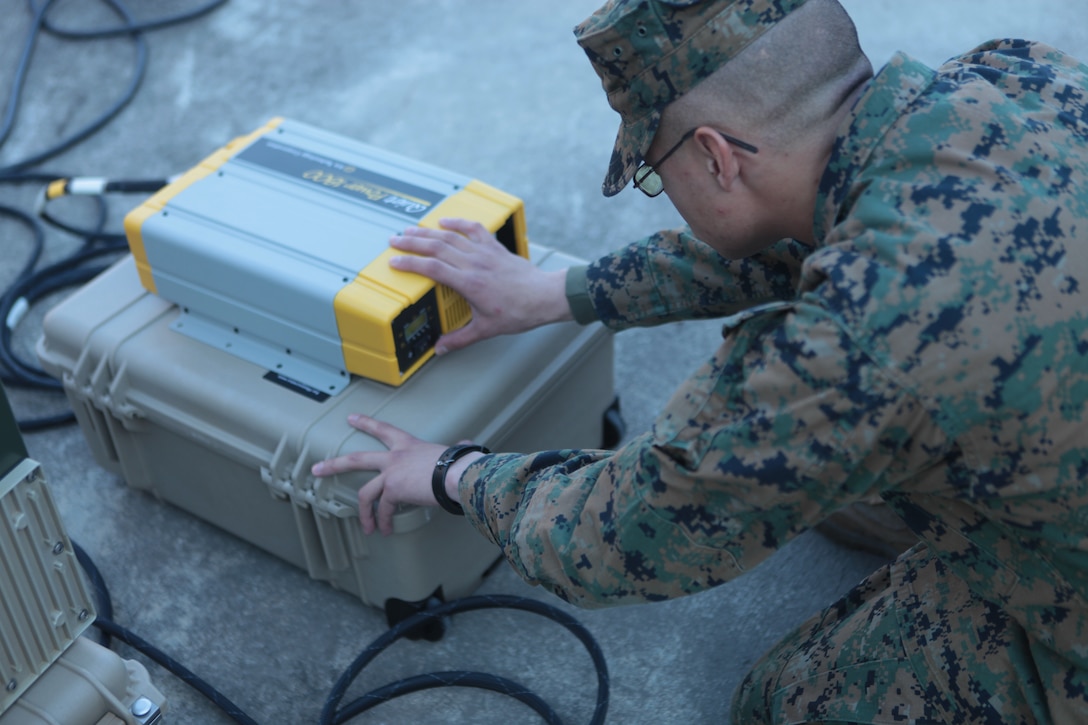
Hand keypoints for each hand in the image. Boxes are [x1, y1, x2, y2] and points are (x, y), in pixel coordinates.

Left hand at [310, 414, 448, 535]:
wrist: (457, 474)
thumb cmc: (460, 464)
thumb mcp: (453, 451)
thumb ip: (456, 448)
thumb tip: (467, 447)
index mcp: (409, 445)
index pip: (384, 430)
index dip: (366, 423)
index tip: (352, 418)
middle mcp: (395, 457)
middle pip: (357, 459)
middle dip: (334, 465)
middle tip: (317, 469)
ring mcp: (391, 473)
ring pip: (364, 493)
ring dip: (363, 512)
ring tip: (366, 526)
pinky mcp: (393, 490)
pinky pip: (383, 510)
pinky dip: (383, 521)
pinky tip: (385, 530)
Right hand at [388, 218, 571, 353]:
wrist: (544, 297)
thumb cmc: (519, 312)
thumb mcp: (486, 329)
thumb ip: (460, 338)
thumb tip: (441, 348)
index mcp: (469, 283)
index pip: (432, 268)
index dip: (410, 264)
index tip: (394, 262)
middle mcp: (474, 264)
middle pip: (436, 246)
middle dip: (412, 243)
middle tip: (394, 240)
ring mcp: (484, 253)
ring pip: (451, 236)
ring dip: (428, 231)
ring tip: (411, 230)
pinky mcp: (494, 248)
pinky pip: (473, 230)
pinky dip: (458, 223)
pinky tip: (446, 220)